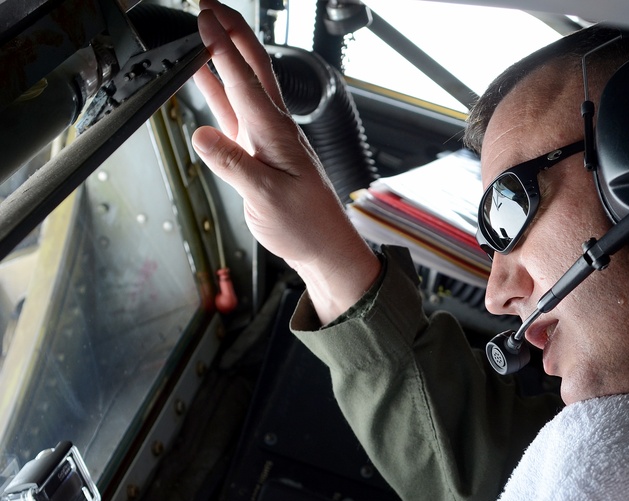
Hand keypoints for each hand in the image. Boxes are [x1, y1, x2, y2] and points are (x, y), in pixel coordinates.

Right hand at [191, 0, 380, 322]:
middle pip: (251, 68)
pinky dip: (217, 88)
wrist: (324, 246)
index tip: (204, 18)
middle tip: (207, 4)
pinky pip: (234, 110)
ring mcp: (265, 138)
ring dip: (223, 54)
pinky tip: (203, 77)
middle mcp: (273, 129)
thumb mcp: (266, 198)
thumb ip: (234, 166)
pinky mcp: (258, 151)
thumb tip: (203, 137)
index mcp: (277, 134)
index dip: (223, 48)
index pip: (245, 81)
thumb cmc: (306, 226)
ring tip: (203, 27)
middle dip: (230, 32)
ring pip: (241, 85)